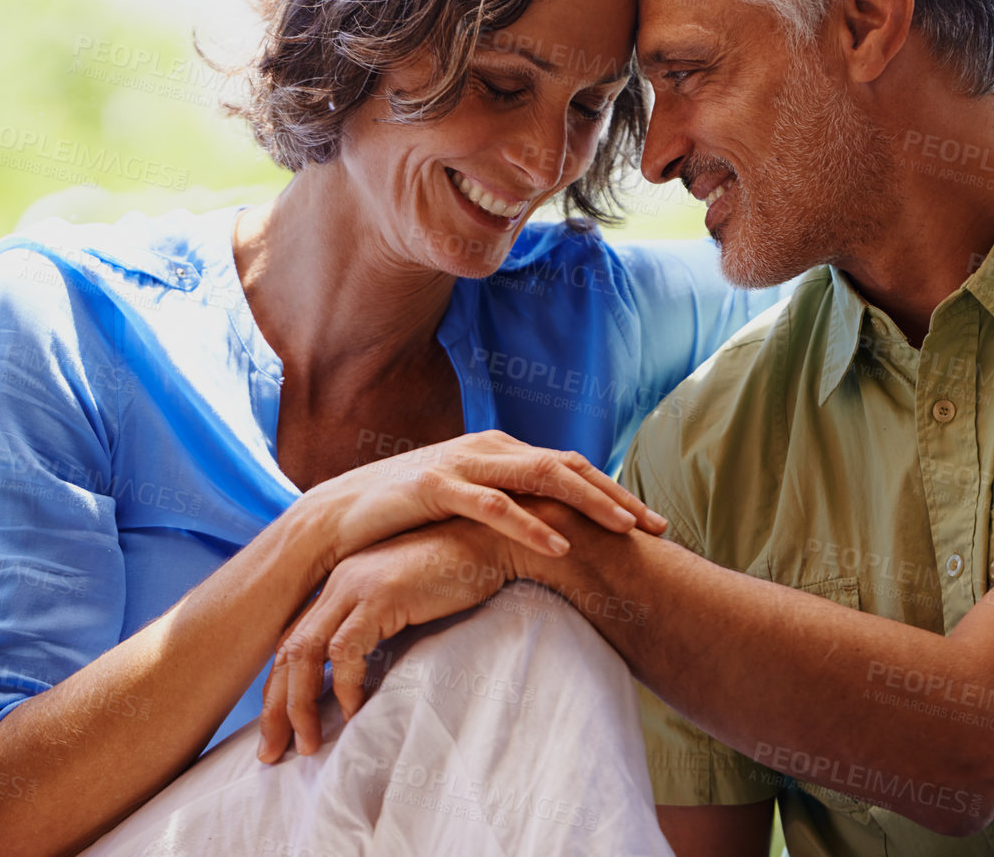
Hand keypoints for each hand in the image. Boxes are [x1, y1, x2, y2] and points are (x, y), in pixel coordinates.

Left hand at [256, 519, 520, 761]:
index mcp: (340, 584)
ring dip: (302, 704)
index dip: (280, 689)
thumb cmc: (457, 576)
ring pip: (307, 652)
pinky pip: (347, 650)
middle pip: (288, 650)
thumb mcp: (405, 604)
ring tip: (310, 744)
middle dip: (276, 706)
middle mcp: (339, 582)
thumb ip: (378, 630)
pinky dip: (345, 686)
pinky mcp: (381, 594)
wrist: (491, 540)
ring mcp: (356, 585)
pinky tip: (354, 712)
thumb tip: (360, 682)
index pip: (292, 641)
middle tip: (272, 752)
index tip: (278, 731)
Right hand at [298, 429, 666, 569]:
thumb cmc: (403, 515)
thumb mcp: (464, 503)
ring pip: (542, 477)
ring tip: (625, 530)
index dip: (614, 491)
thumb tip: (549, 527)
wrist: (335, 517)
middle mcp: (489, 448)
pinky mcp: (435, 486)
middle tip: (658, 527)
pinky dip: (530, 525)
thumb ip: (503, 504)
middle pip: (569, 466)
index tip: (651, 521)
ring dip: (588, 502)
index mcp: (500, 450)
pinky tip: (560, 545)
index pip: (571, 465)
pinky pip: (494, 506)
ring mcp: (464, 463)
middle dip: (617, 496)